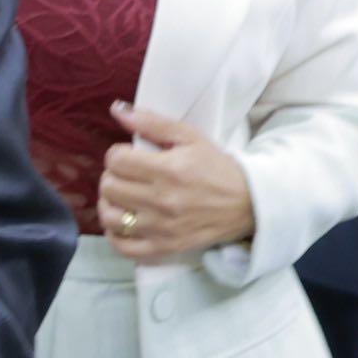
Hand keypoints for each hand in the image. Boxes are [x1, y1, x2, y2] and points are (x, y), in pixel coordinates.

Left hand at [97, 102, 257, 261]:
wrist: (248, 203)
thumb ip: (151, 123)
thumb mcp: (189, 137)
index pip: (116, 161)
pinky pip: (124, 247)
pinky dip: (115, 235)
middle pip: (110, 187)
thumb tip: (116, 110)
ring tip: (122, 198)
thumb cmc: (216, 167)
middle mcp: (162, 200)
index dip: (118, 155)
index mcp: (168, 170)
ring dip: (110, 205)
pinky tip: (122, 222)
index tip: (129, 156)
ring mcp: (161, 228)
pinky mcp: (164, 247)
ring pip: (110, 218)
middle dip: (113, 177)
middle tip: (127, 175)